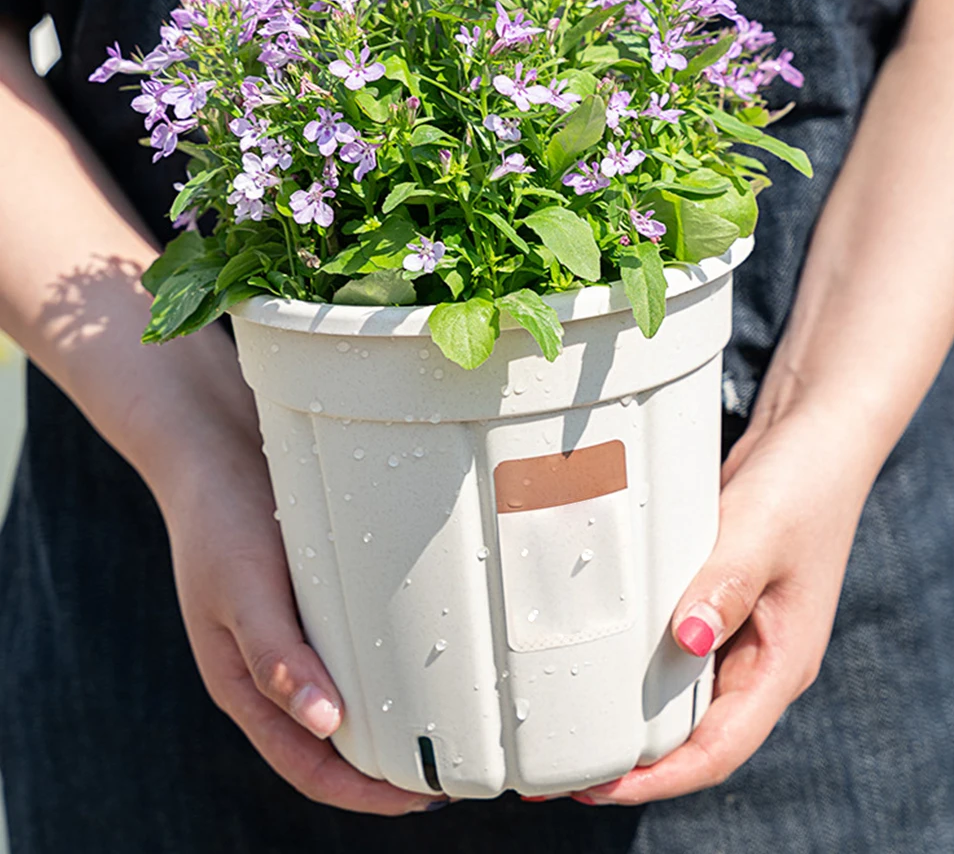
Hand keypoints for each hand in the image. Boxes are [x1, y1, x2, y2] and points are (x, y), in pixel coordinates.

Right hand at [149, 365, 440, 815]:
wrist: (213, 448)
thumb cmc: (218, 520)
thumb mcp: (242, 591)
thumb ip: (276, 658)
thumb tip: (323, 725)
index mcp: (242, 682)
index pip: (305, 763)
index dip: (361, 792)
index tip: (421, 798)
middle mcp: (270, 667)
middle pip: (329, 742)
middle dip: (382, 768)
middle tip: (448, 768)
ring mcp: (290, 634)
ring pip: (343, 697)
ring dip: (386, 719)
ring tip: (441, 724)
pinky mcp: (309, 600)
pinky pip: (350, 647)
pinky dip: (382, 667)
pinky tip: (418, 659)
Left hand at [572, 401, 873, 805]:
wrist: (814, 438)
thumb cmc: (803, 485)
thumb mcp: (762, 533)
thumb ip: (725, 584)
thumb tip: (688, 639)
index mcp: (781, 663)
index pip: (718, 748)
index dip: (659, 779)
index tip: (598, 788)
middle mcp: (758, 659)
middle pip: (693, 735)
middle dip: (633, 762)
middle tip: (563, 766)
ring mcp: (738, 632)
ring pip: (680, 696)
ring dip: (631, 718)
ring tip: (572, 726)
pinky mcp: (717, 602)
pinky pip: (674, 651)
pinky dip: (639, 668)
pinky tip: (601, 663)